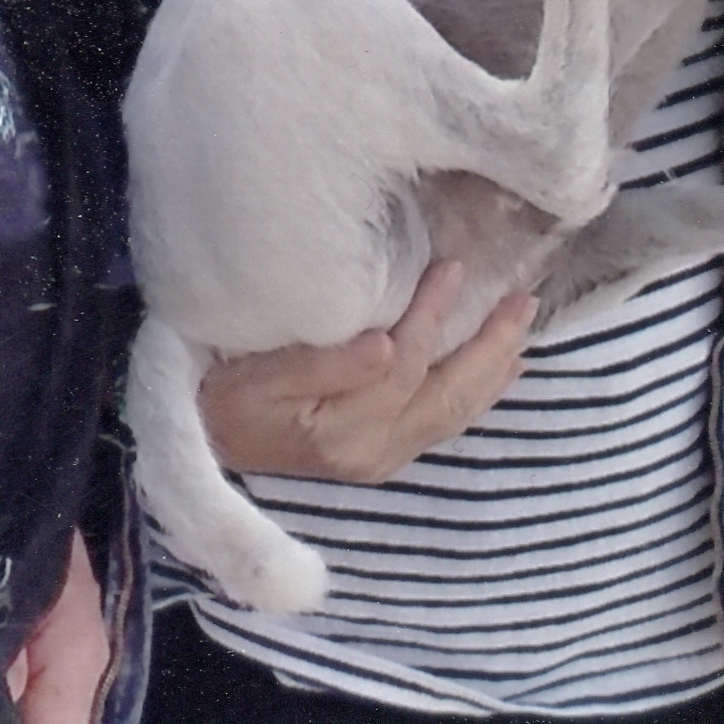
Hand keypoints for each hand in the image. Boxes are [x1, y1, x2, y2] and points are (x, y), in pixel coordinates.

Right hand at [198, 259, 536, 484]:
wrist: (199, 446)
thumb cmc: (219, 397)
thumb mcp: (256, 377)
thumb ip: (320, 365)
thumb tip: (385, 344)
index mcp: (344, 431)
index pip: (404, 366)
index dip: (432, 316)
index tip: (453, 267)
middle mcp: (373, 451)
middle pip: (447, 396)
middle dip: (489, 347)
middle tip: (524, 300)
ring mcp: (381, 457)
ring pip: (453, 413)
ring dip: (493, 369)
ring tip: (522, 328)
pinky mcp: (382, 454)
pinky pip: (442, 422)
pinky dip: (475, 393)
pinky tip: (495, 370)